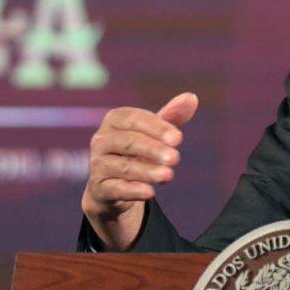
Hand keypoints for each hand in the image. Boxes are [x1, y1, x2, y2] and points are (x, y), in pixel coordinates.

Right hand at [81, 92, 198, 250]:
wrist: (112, 187)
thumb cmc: (135, 152)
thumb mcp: (152, 133)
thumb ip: (170, 117)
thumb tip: (192, 98)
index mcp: (114, 120)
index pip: (134, 119)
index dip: (157, 128)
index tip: (178, 139)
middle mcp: (101, 140)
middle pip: (128, 142)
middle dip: (153, 149)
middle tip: (176, 158)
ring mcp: (97, 165)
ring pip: (123, 167)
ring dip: (147, 171)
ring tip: (168, 175)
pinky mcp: (99, 188)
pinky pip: (116, 189)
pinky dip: (133, 190)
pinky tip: (150, 192)